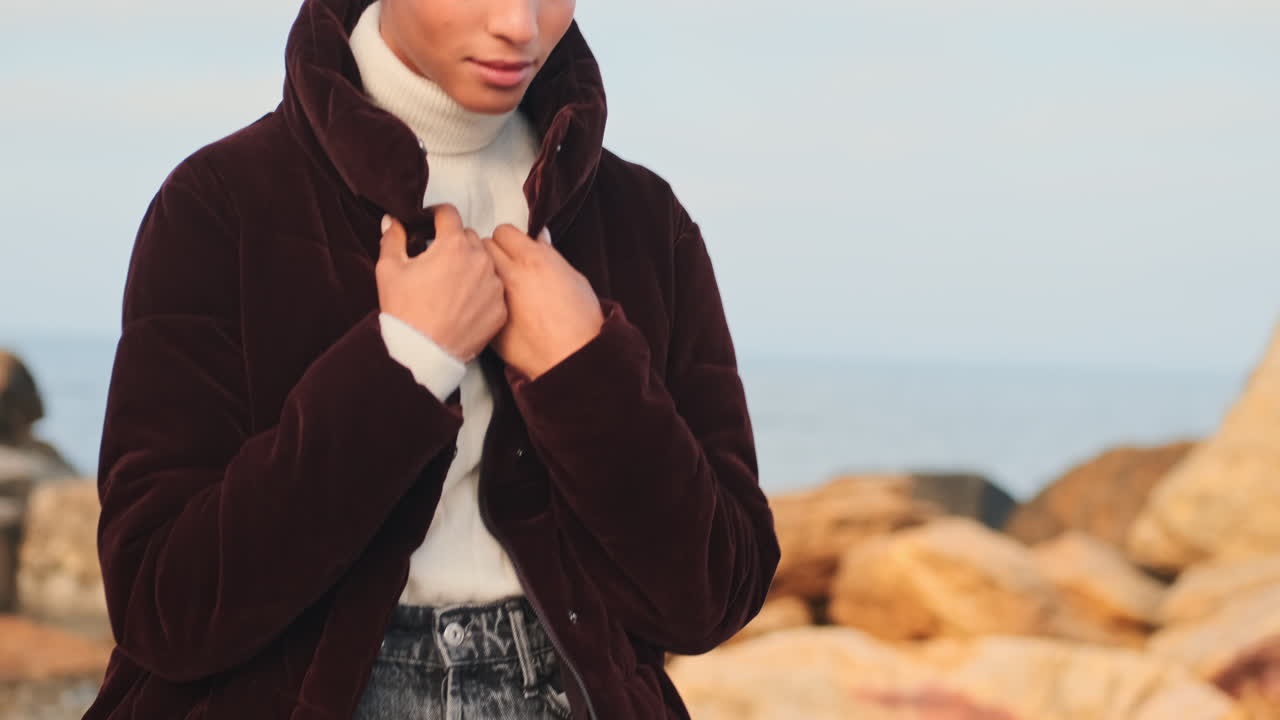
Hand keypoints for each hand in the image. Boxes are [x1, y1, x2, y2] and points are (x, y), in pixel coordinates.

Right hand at [376, 204, 506, 362]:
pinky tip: (463, 304)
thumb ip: (393, 238)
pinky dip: (481, 292)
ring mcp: (494, 285)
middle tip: (436, 261)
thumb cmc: (404, 311)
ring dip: (470, 267)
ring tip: (451, 285)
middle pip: (469, 237)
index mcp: (454, 244)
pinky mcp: (500, 308)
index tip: (429, 224)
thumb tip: (392, 220)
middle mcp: (481, 260)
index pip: (449, 213)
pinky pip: (493, 290)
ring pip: (484, 263)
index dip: (436, 216)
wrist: (423, 354)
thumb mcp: (389, 270)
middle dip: (453, 243)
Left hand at [482, 225, 604, 379]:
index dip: (509, 239)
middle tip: (505, 264)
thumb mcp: (574, 278)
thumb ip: (550, 255)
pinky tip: (501, 310)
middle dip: (493, 252)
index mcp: (533, 259)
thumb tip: (540, 239)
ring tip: (501, 286)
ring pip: (478, 272)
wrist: (573, 358)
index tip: (513, 247)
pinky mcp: (490, 321)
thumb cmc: (581, 321)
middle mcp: (511, 274)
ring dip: (486, 274)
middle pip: (485, 246)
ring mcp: (497, 298)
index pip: (504, 231)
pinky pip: (480, 302)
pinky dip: (486, 302)